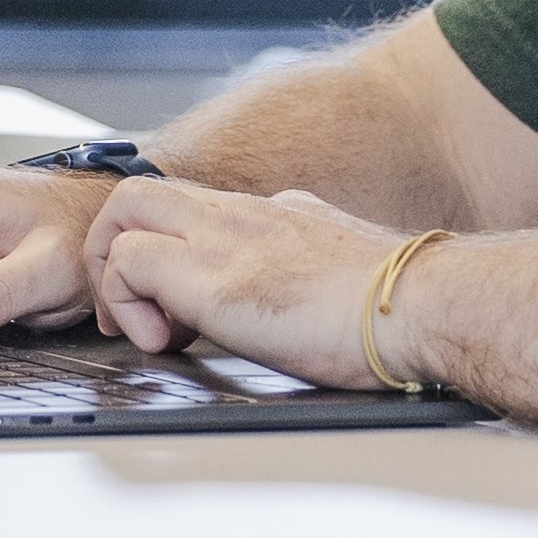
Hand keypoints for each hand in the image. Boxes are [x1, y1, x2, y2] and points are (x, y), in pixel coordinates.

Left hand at [79, 177, 408, 381]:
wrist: (424, 306)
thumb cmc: (397, 309)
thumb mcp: (341, 273)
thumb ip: (308, 268)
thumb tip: (301, 291)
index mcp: (276, 215)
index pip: (192, 209)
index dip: (165, 251)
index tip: (173, 305)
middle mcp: (244, 214)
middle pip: (141, 194)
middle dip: (114, 248)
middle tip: (134, 311)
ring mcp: (224, 238)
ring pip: (122, 211)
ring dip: (113, 277)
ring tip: (147, 330)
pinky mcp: (210, 276)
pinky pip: (129, 264)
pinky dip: (127, 305)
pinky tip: (166, 343)